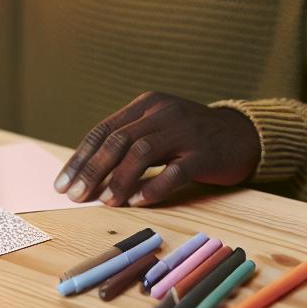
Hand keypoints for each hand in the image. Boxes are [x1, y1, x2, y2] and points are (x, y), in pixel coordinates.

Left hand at [54, 92, 260, 205]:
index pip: (103, 130)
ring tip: (105, 202)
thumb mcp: (157, 129)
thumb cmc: (191, 137)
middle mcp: (163, 113)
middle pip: (118, 140)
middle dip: (92, 170)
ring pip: (142, 152)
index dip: (80, 158)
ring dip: (119, 179)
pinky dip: (154, 186)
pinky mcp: (205, 152)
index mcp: (146, 105)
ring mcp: (185, 131)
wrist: (243, 135)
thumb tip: (88, 175)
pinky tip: (139, 202)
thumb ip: (128, 143)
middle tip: (76, 196)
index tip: (63, 183)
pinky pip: (175, 170)